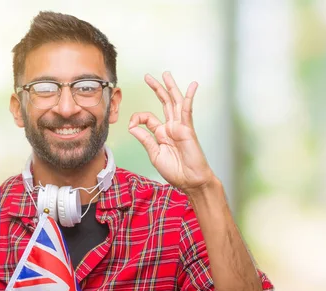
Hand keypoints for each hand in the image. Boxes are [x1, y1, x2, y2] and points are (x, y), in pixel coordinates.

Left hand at [128, 72, 215, 193]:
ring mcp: (180, 126)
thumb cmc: (176, 171)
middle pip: (164, 102)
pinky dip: (189, 97)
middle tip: (148, 76)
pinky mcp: (188, 129)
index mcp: (162, 133)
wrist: (190, 181)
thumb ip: (145, 138)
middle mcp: (171, 127)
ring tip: (166, 74)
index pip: (148, 118)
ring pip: (174, 102)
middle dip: (156, 88)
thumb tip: (132, 126)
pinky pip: (187, 110)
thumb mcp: (154, 154)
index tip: (132, 125)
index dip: (137, 118)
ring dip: (170, 87)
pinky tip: (193, 86)